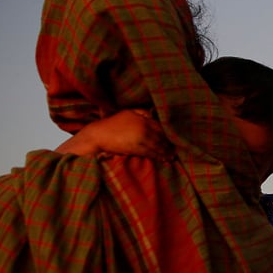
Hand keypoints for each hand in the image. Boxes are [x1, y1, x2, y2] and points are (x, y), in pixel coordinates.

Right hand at [56, 109, 173, 159]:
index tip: (173, 139)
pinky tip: (163, 159)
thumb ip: (141, 113)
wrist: (96, 135)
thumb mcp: (127, 113)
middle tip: (175, 151)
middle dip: (168, 145)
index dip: (167, 134)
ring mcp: (140, 137)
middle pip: (160, 137)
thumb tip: (153, 113)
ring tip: (171, 157)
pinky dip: (158, 156)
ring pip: (157, 146)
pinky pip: (150, 153)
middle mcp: (143, 127)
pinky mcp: (135, 148)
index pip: (159, 126)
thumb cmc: (111, 125)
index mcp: (141, 118)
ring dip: (165, 152)